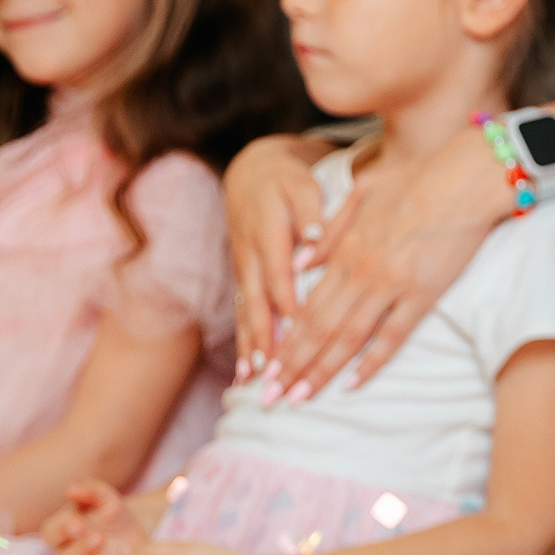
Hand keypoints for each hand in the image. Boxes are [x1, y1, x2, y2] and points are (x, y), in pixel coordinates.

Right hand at [43, 482, 143, 554]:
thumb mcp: (105, 496)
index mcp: (61, 530)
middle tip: (98, 537)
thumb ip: (89, 490)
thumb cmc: (112, 511)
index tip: (78, 522)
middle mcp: (67, 552)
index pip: (50, 533)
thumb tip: (71, 490)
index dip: (61, 530)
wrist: (137, 528)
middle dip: (79, 549)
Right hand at [224, 135, 330, 376]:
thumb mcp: (300, 184)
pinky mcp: (242, 279)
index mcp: (269, 234)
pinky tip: (245, 375)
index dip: (287, 302)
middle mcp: (251, 257)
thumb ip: (309, 210)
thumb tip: (314, 234)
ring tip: (251, 382)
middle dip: (262, 337)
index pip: (279, 274)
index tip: (299, 329)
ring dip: (248, 348)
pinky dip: (243, 344)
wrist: (251, 173)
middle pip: (256, 302)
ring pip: (245, 313)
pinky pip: (241, 315)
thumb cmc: (286, 180)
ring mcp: (243, 270)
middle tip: (271, 370)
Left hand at [258, 130, 511, 400]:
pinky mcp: (424, 294)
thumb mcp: (363, 192)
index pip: (306, 305)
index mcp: (346, 249)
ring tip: (298, 399)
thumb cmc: (418, 179)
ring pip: (348, 338)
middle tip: (269, 397)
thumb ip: (330, 229)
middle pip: (318, 329)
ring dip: (321, 371)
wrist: (464, 179)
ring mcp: (392, 285)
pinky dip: (372, 362)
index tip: (267, 366)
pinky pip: (394, 336)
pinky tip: (354, 384)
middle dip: (291, 366)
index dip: (284, 340)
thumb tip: (300, 262)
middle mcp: (361, 272)